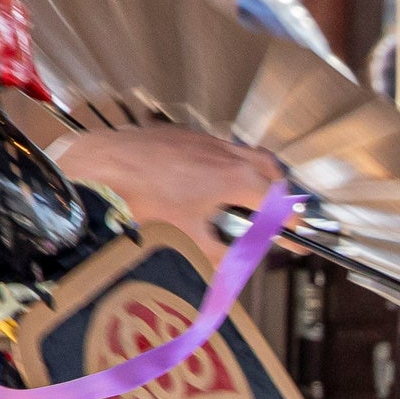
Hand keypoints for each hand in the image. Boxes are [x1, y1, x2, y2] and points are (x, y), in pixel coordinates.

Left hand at [49, 125, 278, 232]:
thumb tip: (238, 264)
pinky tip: (208, 183)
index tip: (296, 235)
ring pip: (247, 155)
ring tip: (245, 200)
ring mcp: (207, 140)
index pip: (281, 203)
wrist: (103, 164)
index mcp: (237, 180)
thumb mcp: (188, 238)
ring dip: (255, 176)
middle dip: (279, 195)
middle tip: (276, 217)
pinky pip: (220, 147)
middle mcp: (228, 154)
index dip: (292, 224)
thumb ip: (222, 254)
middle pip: (272, 172)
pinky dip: (227, 165)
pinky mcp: (186, 134)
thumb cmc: (141, 197)